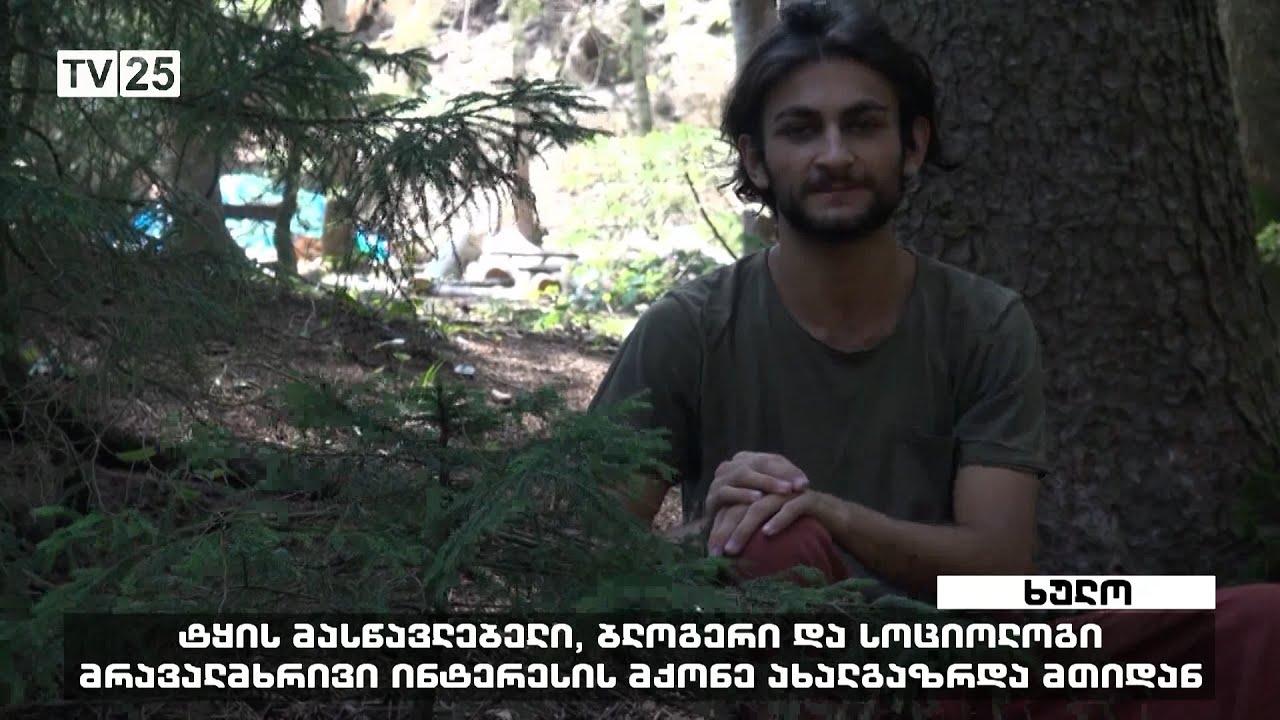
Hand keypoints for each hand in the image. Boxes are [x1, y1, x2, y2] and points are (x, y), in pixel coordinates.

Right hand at [705, 451, 809, 517]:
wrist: (722, 529)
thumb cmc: (753, 510)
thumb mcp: (770, 494)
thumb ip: (786, 485)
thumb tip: (804, 485)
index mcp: (746, 461)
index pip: (770, 460)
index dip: (788, 471)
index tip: (805, 485)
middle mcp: (731, 466)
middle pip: (756, 465)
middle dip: (778, 477)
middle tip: (795, 489)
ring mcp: (719, 480)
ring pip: (742, 475)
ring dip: (763, 483)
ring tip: (783, 491)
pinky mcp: (711, 497)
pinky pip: (726, 492)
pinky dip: (742, 495)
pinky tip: (756, 500)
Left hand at [708, 490, 831, 556]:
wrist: (837, 518)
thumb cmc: (802, 525)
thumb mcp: (773, 523)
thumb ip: (753, 527)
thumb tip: (727, 547)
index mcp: (761, 493)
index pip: (734, 507)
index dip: (721, 528)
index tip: (711, 551)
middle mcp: (772, 489)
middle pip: (742, 506)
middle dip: (727, 530)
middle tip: (717, 552)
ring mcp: (790, 493)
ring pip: (761, 508)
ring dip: (745, 529)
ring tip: (733, 549)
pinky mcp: (809, 499)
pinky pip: (790, 509)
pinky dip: (778, 521)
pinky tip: (767, 534)